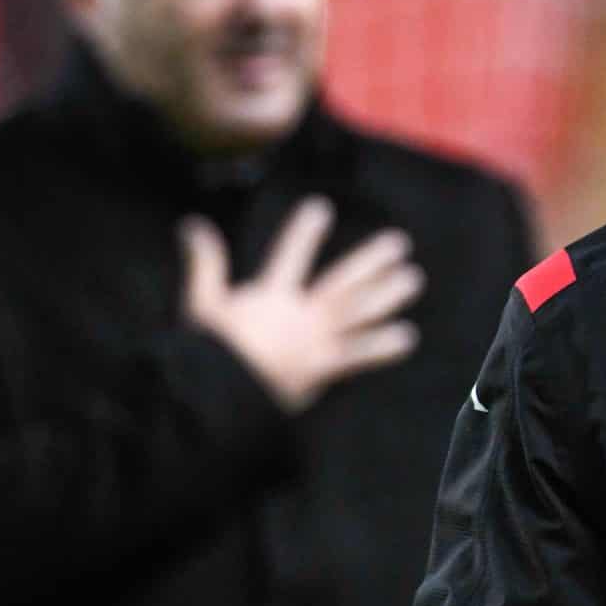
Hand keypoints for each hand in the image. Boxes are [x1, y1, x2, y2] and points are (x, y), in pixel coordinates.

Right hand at [181, 197, 423, 412]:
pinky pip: (358, 356)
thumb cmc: (206, 354)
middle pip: (341, 281)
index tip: (321, 207)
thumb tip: (192, 224)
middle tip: (399, 243)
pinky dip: (383, 347)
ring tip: (413, 278)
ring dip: (387, 295)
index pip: (288, 255)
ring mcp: (313, 340)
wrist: (211, 398)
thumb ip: (205, 264)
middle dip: (370, 260)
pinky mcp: (320, 368)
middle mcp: (298, 313)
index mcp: (269, 297)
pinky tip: (408, 337)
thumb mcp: (201, 305)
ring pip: (358, 312)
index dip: (304, 232)